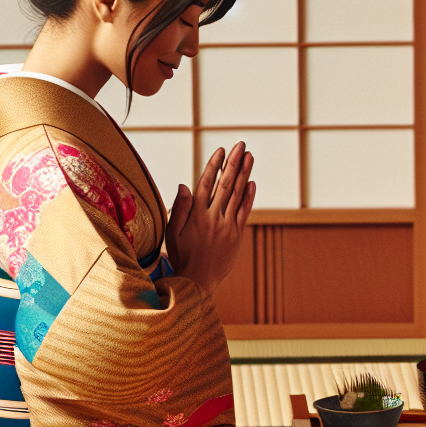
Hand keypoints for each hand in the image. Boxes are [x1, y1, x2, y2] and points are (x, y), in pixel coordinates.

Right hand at [166, 142, 256, 294]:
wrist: (198, 282)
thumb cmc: (182, 256)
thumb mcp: (172, 233)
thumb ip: (180, 208)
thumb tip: (184, 184)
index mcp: (196, 214)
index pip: (207, 183)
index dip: (215, 165)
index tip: (221, 150)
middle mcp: (214, 217)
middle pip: (226, 184)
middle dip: (234, 162)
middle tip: (241, 144)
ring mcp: (227, 226)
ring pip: (238, 194)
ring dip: (245, 173)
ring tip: (249, 156)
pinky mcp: (237, 235)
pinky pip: (245, 212)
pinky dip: (249, 196)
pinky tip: (252, 182)